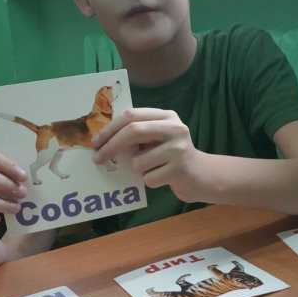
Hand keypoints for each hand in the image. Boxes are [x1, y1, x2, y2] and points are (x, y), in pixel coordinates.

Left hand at [92, 108, 207, 201]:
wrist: (201, 176)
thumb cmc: (171, 157)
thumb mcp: (157, 139)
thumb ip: (136, 134)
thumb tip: (103, 141)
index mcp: (167, 116)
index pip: (132, 115)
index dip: (110, 128)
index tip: (96, 142)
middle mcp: (175, 128)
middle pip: (133, 131)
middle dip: (111, 146)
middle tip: (97, 159)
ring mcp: (179, 148)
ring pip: (138, 161)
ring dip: (138, 170)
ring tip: (152, 169)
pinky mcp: (180, 169)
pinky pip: (148, 178)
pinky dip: (149, 181)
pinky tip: (163, 178)